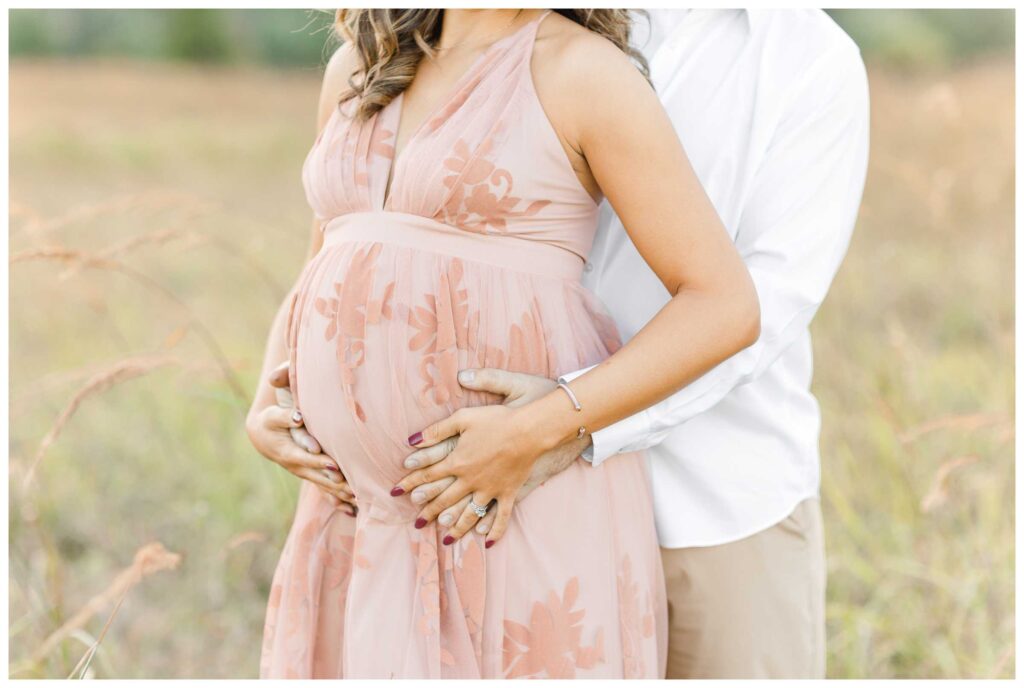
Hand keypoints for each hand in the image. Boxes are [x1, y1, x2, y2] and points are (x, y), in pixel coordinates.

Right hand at [246, 361, 356, 514]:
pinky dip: (337, 500)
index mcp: (288, 453)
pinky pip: (323, 490)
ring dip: (340, 494)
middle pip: (318, 477)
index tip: (335, 465)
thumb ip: (286, 417)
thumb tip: (297, 418)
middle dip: (336, 483)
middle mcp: (296, 467)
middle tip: (353, 488)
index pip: (306, 459)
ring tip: (359, 500)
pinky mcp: (309, 474)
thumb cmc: (270, 423)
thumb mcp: (273, 417)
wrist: (263, 436)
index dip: (320, 462)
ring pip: (323, 486)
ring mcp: (303, 473)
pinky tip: (351, 510)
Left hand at [394, 369, 590, 545]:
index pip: (427, 474)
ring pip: (468, 513)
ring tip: (444, 537)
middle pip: (444, 498)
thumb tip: (411, 440)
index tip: (396, 492)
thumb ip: (436, 430)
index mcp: (457, 460)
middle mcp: (470, 480)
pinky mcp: (508, 493)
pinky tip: (486, 542)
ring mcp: (489, 490)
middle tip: (416, 523)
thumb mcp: (462, 418)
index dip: (410, 483)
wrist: (529, 430)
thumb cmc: (496, 419)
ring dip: (455, 526)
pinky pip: (501, 516)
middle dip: (428, 511)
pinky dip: (494, 530)